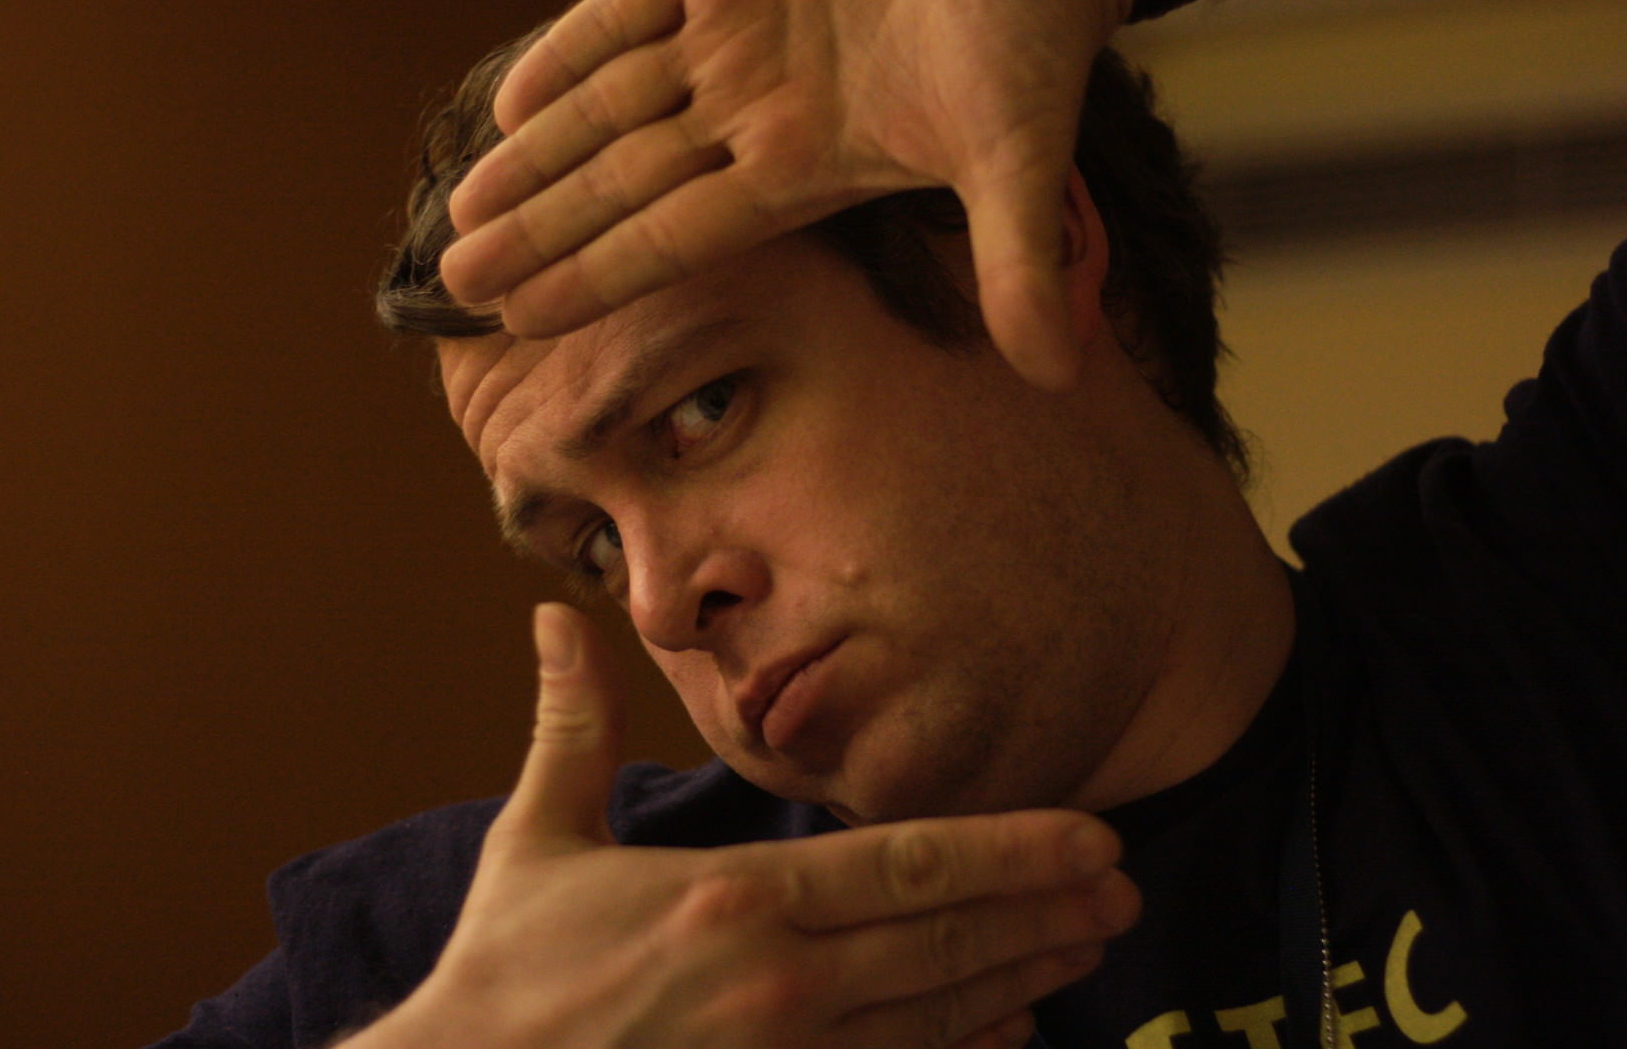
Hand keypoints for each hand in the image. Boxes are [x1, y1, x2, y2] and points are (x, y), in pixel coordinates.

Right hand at [359, 603, 1139, 1048]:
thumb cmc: (503, 974)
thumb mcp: (539, 839)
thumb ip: (573, 727)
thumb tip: (553, 620)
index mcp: (733, 898)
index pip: (904, 866)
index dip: (1008, 851)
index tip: (1090, 837)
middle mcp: (778, 982)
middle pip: (943, 941)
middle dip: (1043, 911)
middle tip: (1123, 891)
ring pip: (935, 1016)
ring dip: (1022, 977)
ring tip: (1089, 948)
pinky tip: (1012, 1035)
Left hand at [440, 0, 1129, 387]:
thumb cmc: (1032, 24)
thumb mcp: (1018, 150)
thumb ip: (1013, 257)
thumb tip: (1058, 372)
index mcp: (801, 165)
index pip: (672, 237)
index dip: (592, 277)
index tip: (519, 322)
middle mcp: (750, 108)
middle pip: (618, 183)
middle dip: (536, 233)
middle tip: (453, 287)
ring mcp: (730, 31)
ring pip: (606, 104)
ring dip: (533, 157)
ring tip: (463, 210)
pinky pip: (625, 7)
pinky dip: (569, 50)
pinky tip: (509, 101)